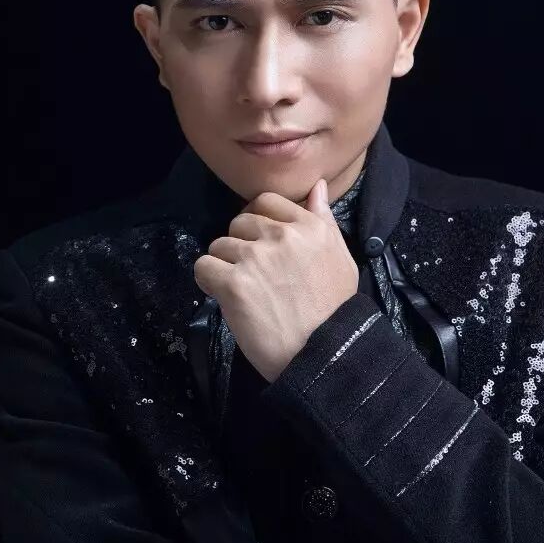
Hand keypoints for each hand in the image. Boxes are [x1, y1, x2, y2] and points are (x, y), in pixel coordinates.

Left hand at [193, 178, 358, 382]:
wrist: (324, 356)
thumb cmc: (335, 311)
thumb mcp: (341, 258)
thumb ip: (324, 220)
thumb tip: (317, 186)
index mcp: (310, 227)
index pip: (266, 201)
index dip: (257, 221)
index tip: (260, 244)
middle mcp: (281, 235)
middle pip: (239, 222)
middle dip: (241, 245)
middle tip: (254, 275)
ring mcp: (255, 257)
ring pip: (219, 245)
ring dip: (225, 265)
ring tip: (244, 291)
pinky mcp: (233, 282)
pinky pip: (203, 267)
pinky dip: (208, 282)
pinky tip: (225, 297)